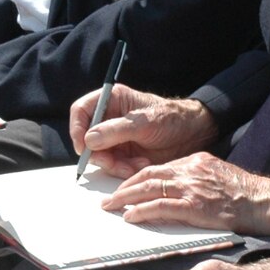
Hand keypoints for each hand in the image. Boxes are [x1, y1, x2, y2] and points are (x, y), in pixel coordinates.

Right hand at [70, 84, 217, 174]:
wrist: (193, 134)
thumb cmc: (172, 119)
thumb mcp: (144, 123)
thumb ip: (115, 130)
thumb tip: (89, 140)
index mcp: (112, 100)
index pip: (81, 111)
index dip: (77, 129)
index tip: (83, 147)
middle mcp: (109, 118)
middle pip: (87, 139)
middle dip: (100, 154)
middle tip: (115, 163)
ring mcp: (115, 137)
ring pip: (99, 156)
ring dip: (115, 165)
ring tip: (137, 164)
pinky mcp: (123, 153)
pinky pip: (113, 165)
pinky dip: (124, 169)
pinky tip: (141, 165)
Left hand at [104, 153, 269, 234]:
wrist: (262, 201)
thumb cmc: (243, 192)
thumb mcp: (216, 174)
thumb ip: (194, 178)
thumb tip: (174, 189)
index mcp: (194, 161)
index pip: (157, 167)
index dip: (136, 177)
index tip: (124, 186)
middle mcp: (189, 170)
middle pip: (147, 175)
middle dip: (124, 187)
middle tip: (109, 198)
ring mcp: (191, 187)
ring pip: (149, 189)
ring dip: (126, 199)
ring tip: (111, 207)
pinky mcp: (194, 206)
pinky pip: (161, 207)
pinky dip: (142, 211)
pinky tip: (130, 217)